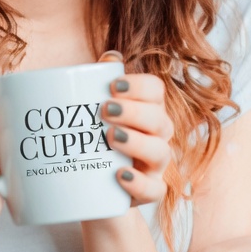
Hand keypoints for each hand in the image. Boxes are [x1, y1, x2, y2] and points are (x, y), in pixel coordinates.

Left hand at [98, 51, 171, 205]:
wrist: (90, 193)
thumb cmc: (95, 144)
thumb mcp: (94, 115)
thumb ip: (99, 85)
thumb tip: (110, 57)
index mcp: (147, 111)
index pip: (156, 91)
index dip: (139, 86)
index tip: (113, 85)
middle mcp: (157, 137)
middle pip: (160, 119)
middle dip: (134, 112)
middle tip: (104, 110)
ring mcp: (155, 167)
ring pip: (160, 152)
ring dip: (137, 142)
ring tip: (110, 137)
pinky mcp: (148, 193)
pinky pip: (155, 191)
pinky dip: (139, 183)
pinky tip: (120, 175)